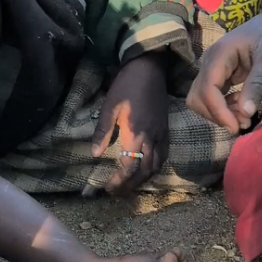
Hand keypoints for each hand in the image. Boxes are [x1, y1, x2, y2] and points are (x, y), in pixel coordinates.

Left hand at [91, 52, 169, 194]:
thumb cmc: (126, 85)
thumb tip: (95, 154)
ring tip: (129, 186)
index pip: (129, 167)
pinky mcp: (166, 130)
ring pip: (156, 166)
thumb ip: (103, 131)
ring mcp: (161, 135)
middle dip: (130, 186)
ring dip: (143, 180)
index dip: (118, 181)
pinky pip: (163, 157)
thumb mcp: (109, 106)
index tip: (106, 188)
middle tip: (116, 193)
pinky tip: (145, 171)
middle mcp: (152, 139)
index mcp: (136, 134)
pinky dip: (154, 169)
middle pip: (144, 172)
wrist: (150, 68)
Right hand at [187, 7, 261, 134]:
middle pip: (197, 97)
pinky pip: (212, 98)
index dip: (218, 112)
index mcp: (219, 54)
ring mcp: (212, 69)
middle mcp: (209, 62)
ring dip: (219, 114)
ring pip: (202, 100)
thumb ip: (257, 84)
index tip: (236, 128)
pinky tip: (243, 108)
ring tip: (245, 119)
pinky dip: (224, 108)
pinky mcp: (218, 76)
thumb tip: (246, 113)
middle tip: (243, 124)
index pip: (207, 89)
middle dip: (217, 115)